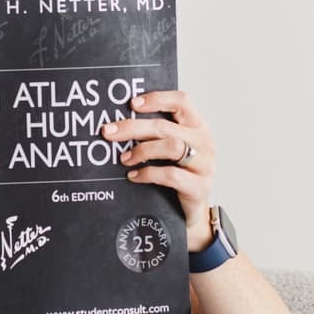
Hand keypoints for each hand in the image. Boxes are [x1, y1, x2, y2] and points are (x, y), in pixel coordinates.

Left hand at [100, 89, 215, 251]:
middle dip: (133, 127)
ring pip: (171, 147)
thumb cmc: (176, 175)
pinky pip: (170, 174)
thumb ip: (155, 134)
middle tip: (109, 132)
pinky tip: (133, 176)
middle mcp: (204, 142)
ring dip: (141, 151)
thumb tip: (119, 122)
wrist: (190, 214)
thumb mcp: (168, 150)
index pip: (182, 101)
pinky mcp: (199, 187)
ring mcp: (204, 165)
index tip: (132, 104)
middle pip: (166, 126)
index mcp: (197, 126)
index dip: (157, 99)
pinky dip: (147, 173)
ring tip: (124, 158)